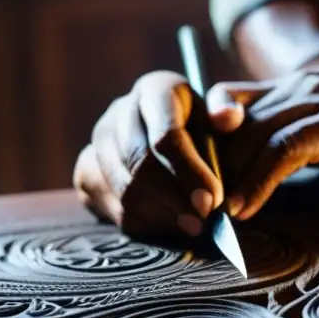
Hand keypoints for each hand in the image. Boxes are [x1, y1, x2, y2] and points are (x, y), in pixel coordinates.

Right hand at [72, 71, 244, 237]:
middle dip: (173, 198)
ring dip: (159, 215)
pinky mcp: (88, 170)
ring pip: (123, 188)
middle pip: (138, 164)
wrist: (185, 140)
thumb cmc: (212, 129)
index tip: (212, 201)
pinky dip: (143, 222)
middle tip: (202, 221)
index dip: (188, 171)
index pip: (164, 134)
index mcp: (156, 90)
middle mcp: (121, 111)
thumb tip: (226, 117)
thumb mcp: (226, 116)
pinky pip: (110, 205)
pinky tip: (170, 226)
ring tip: (192, 227)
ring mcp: (100, 141)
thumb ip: (230, 116)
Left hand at [207, 66, 318, 220]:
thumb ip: (298, 131)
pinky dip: (257, 183)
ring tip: (209, 217)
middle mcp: (294, 89)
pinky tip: (244, 209)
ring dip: (223, 181)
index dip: (203, 136)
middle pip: (228, 124)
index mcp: (290, 87)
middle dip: (204, 167)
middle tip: (190, 207)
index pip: (225, 99)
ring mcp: (314, 104)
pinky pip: (282, 152)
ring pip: (249, 138)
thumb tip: (261, 167)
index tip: (194, 175)